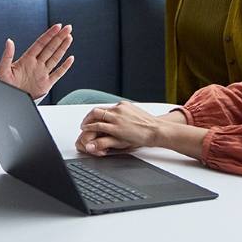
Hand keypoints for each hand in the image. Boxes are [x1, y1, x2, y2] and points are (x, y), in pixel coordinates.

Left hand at [0, 24, 74, 98]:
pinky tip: (70, 58)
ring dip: (63, 48)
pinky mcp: (46, 84)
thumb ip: (7, 55)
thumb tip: (9, 41)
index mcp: (27, 59)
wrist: (8, 98)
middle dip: (59, 37)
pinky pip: (58, 74)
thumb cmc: (3, 84)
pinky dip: (65, 66)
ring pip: (55, 58)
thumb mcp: (2, 69)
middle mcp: (36, 64)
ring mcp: (42, 73)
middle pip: (50, 48)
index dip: (49, 35)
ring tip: (69, 37)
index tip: (57, 26)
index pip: (40, 43)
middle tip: (68, 27)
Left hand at [77, 105, 201, 157]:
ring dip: (87, 124)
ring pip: (95, 118)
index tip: (92, 119)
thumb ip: (126, 116)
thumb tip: (121, 120)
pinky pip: (99, 127)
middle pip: (97, 110)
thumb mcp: (135, 116)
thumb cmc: (149, 125)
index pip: (104, 108)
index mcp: (122, 105)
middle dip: (88, 117)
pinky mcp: (116, 128)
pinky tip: (88, 135)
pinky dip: (91, 131)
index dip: (96, 114)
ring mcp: (117, 118)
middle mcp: (118, 109)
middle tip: (84, 124)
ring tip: (83, 130)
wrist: (157, 129)